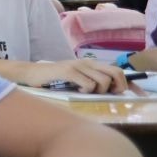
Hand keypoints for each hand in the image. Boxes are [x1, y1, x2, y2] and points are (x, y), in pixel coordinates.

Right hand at [21, 59, 135, 93]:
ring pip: (103, 81)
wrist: (30, 74)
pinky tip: (78, 90)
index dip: (127, 84)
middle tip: (104, 94)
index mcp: (91, 64)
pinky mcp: (68, 72)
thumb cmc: (53, 79)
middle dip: (116, 88)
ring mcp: (78, 66)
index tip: (127, 93)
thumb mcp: (77, 79)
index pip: (118, 71)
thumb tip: (111, 91)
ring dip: (98, 91)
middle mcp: (87, 62)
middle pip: (116, 74)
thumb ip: (92, 81)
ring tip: (86, 91)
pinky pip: (88, 83)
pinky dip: (86, 90)